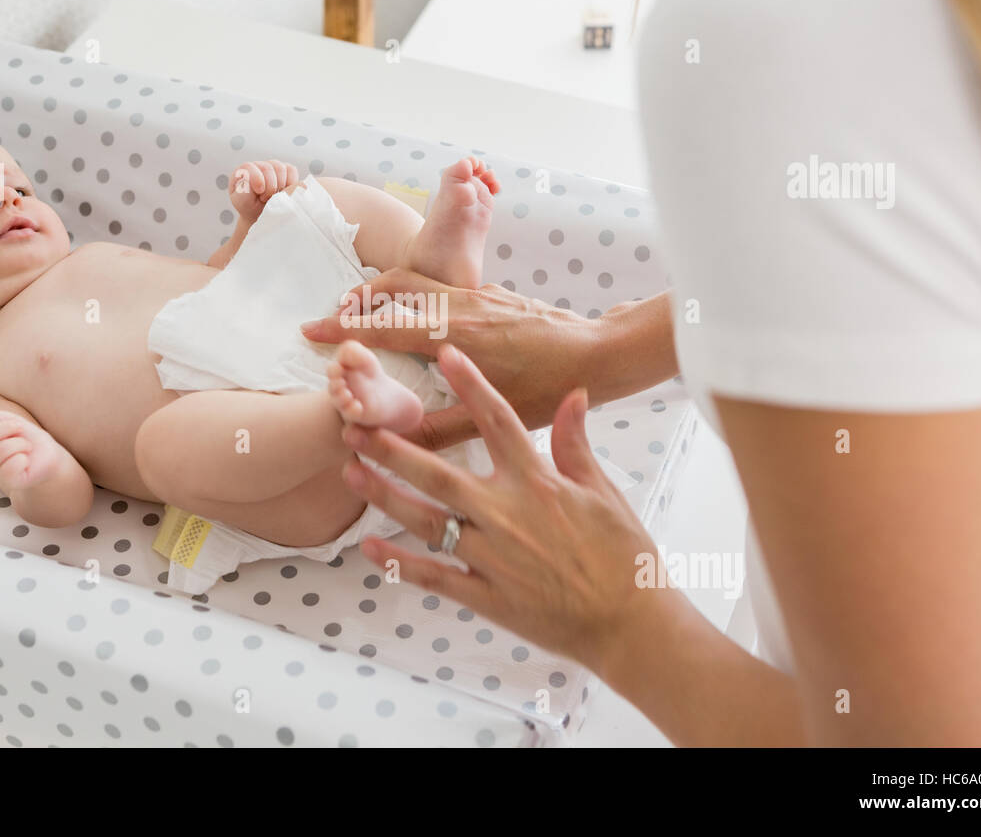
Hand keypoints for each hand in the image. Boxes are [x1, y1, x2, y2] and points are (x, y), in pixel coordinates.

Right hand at [0, 409, 72, 491]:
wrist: (48, 457)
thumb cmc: (28, 438)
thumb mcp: (11, 421)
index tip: (4, 418)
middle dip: (8, 428)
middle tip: (21, 431)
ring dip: (20, 444)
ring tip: (27, 447)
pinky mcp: (9, 482)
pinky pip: (8, 469)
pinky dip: (22, 460)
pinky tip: (26, 461)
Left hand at [229, 160, 298, 222]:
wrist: (262, 215)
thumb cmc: (250, 209)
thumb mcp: (242, 203)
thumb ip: (245, 191)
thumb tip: (259, 181)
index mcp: (243, 172)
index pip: (249, 167)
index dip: (257, 179)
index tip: (259, 192)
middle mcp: (258, 166)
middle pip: (267, 168)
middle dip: (269, 187)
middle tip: (265, 199)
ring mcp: (272, 167)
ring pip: (280, 168)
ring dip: (279, 186)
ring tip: (274, 197)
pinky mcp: (286, 170)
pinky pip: (291, 170)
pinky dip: (290, 183)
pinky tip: (284, 193)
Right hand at [301, 268, 662, 450]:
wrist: (600, 354)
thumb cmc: (549, 388)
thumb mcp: (491, 420)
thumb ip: (435, 432)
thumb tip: (386, 441)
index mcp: (453, 334)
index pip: (382, 325)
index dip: (342, 328)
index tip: (309, 329)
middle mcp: (461, 305)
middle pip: (392, 288)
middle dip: (356, 300)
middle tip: (331, 315)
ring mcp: (479, 294)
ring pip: (417, 279)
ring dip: (385, 291)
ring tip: (365, 308)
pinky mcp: (494, 294)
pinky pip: (443, 285)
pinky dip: (418, 293)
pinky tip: (421, 314)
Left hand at [339, 344, 673, 680]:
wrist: (631, 623)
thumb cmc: (624, 555)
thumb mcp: (605, 491)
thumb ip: (576, 443)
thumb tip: (573, 394)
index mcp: (538, 483)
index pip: (498, 422)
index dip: (471, 385)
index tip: (444, 356)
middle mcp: (507, 514)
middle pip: (438, 472)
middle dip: (392, 447)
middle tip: (355, 426)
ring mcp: (492, 557)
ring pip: (425, 520)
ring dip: (383, 495)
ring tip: (349, 473)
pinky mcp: (486, 596)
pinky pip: (433, 576)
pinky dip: (398, 563)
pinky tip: (369, 547)